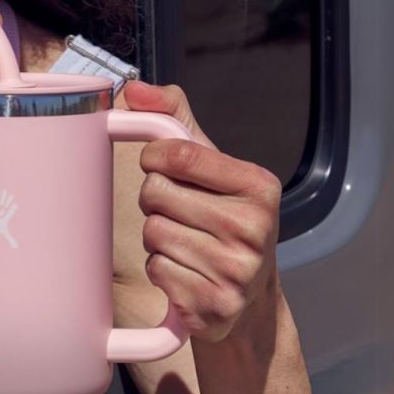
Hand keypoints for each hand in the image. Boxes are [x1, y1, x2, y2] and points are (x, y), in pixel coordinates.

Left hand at [124, 81, 283, 342]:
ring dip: (157, 239)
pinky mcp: (214, 304)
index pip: (178, 153)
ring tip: (185, 245)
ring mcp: (237, 269)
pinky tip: (185, 272)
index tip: (159, 165)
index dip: (154, 158)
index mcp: (259, 185)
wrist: (250, 300)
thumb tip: (134, 89)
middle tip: (179, 214)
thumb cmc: (224, 222)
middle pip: (156, 194)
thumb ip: (177, 119)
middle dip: (156, 203)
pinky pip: (156, 269)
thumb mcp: (214, 167)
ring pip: (152, 233)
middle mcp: (254, 227)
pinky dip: (162, 270)